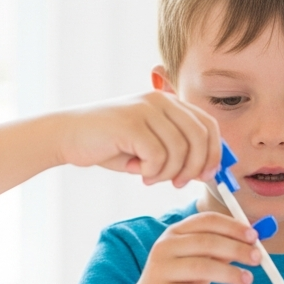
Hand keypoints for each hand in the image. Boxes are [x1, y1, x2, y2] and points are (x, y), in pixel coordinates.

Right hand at [53, 91, 219, 187]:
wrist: (69, 135)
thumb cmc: (111, 144)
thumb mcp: (150, 147)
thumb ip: (178, 154)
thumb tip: (206, 171)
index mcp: (169, 103)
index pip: (208, 125)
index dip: (214, 153)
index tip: (207, 176)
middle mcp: (161, 101)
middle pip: (200, 137)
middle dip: (195, 167)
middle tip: (179, 183)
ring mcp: (146, 109)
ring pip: (180, 149)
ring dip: (169, 172)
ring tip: (151, 178)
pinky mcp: (131, 122)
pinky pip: (158, 155)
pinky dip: (152, 171)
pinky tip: (139, 173)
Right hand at [122, 212, 259, 283]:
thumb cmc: (179, 282)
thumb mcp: (199, 262)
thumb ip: (221, 251)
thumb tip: (253, 242)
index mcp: (175, 233)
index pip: (206, 220)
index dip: (233, 226)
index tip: (254, 236)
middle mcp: (165, 247)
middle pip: (207, 242)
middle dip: (236, 248)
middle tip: (258, 259)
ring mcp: (160, 271)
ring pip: (202, 267)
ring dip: (230, 273)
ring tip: (248, 280)